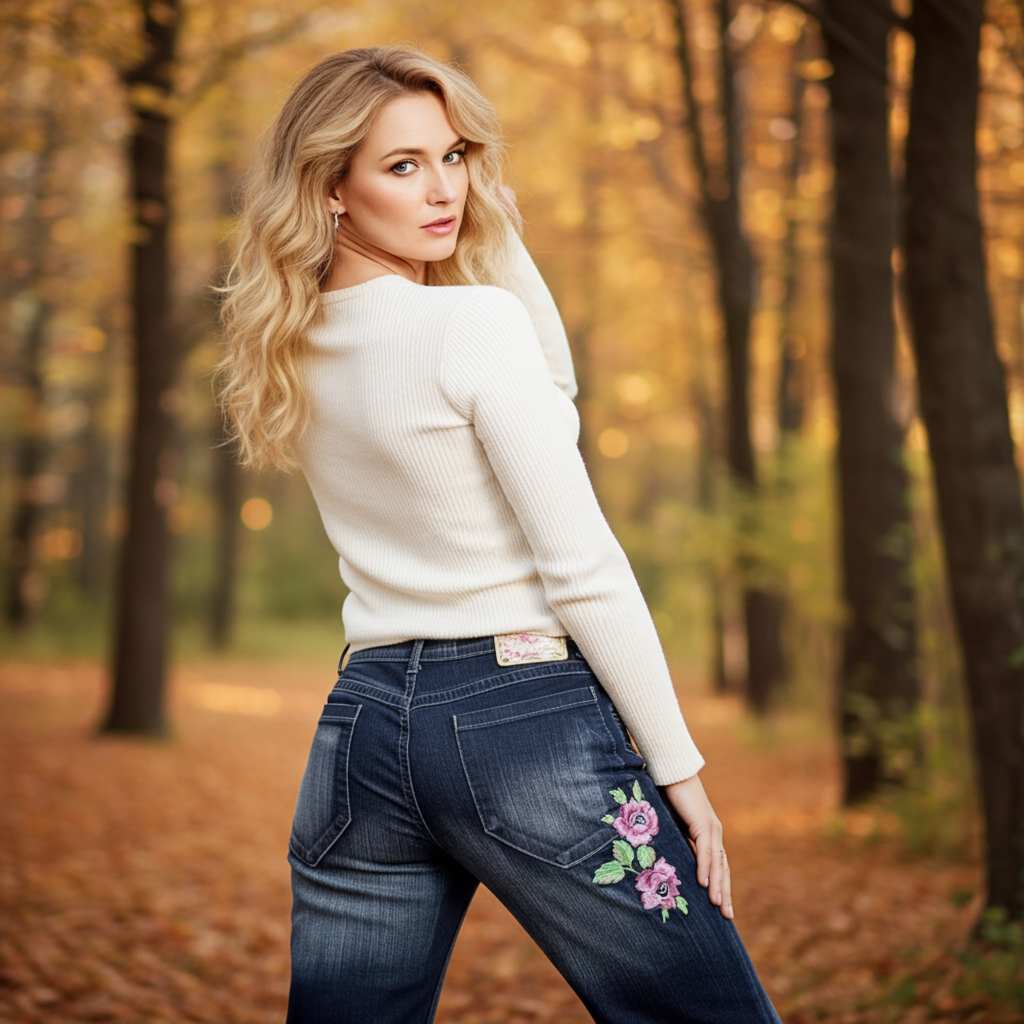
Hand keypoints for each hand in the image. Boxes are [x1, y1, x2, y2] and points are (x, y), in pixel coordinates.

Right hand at [663, 774, 732, 919]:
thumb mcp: (673, 824)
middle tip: (728, 917)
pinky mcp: (702, 822)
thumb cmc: (669, 793)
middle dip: (726, 892)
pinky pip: (705, 849)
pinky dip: (705, 867)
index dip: (721, 885)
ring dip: (718, 885)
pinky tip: (704, 883)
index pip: (719, 864)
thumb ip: (676, 839)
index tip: (722, 906)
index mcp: (708, 833)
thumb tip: (669, 858)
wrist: (671, 771)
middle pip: (723, 868)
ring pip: (717, 862)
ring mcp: (711, 827)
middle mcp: (714, 832)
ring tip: (718, 906)